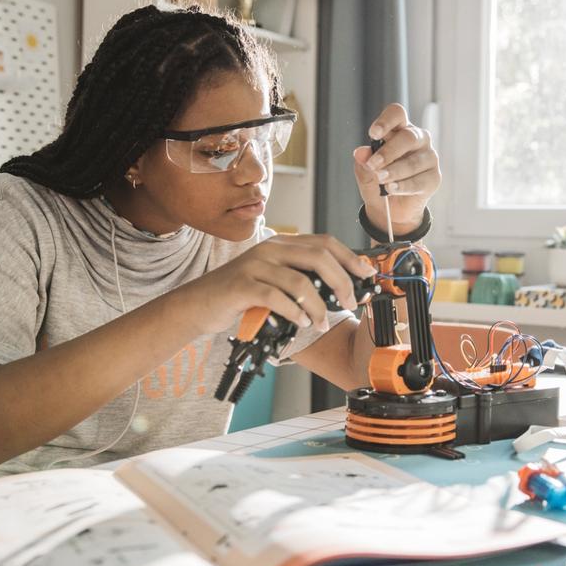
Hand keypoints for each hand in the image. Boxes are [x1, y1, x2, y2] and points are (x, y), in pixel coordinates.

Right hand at [187, 234, 376, 333]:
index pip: (324, 242)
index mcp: (281, 244)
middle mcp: (270, 249)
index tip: (367, 274)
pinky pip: (277, 297)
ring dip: (318, 306)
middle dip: (342, 281)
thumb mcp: (273, 279)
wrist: (198, 303)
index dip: (350, 257)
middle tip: (350, 302)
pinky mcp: (242, 286)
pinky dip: (294, 312)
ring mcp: (255, 265)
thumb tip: (340, 288)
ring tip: (321, 323)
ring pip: (300, 281)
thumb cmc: (240, 295)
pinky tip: (301, 323)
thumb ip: (299, 276)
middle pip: (319, 257)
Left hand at [353, 103, 440, 236]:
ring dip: (395, 171)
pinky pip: (419, 181)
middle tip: (373, 165)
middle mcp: (418, 139)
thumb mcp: (366, 174)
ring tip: (381, 180)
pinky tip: (391, 188)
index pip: (397, 114)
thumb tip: (360, 152)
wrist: (391, 210)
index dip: (386, 121)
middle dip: (388, 152)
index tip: (373, 134)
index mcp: (399, 130)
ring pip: (413, 161)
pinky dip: (403, 186)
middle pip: (408, 137)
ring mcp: (429, 158)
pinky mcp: (434, 178)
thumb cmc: (379, 183)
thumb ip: (363, 163)